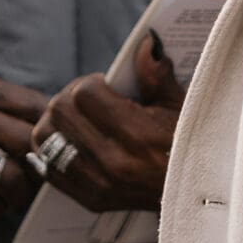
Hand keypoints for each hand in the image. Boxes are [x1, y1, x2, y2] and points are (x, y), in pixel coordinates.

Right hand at [0, 75, 46, 218]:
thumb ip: (12, 112)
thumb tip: (66, 132)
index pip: (37, 107)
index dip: (52, 135)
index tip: (52, 152)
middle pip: (29, 142)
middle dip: (40, 167)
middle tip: (36, 179)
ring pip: (13, 177)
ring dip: (20, 195)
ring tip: (13, 196)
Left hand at [31, 31, 183, 213]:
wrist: (198, 198)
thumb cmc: (191, 146)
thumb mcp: (182, 108)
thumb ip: (157, 75)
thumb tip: (145, 43)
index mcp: (138, 136)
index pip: (85, 93)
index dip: (90, 82)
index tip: (104, 86)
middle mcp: (113, 163)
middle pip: (59, 112)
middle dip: (69, 97)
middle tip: (87, 99)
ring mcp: (99, 185)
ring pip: (44, 140)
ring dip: (55, 123)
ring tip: (76, 119)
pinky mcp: (90, 200)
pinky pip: (48, 169)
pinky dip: (51, 151)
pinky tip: (69, 141)